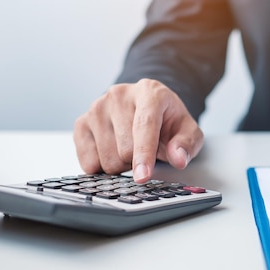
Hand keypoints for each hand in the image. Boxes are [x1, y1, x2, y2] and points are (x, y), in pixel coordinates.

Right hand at [73, 78, 203, 182]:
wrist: (148, 108)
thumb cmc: (168, 121)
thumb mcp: (188, 131)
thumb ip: (187, 144)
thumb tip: (178, 159)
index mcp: (149, 92)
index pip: (144, 126)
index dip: (144, 154)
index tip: (143, 176)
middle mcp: (118, 95)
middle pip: (124, 149)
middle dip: (138, 161)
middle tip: (147, 150)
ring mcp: (96, 107)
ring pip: (106, 159)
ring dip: (122, 165)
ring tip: (130, 148)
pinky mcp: (81, 122)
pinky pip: (88, 163)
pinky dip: (103, 167)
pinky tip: (114, 151)